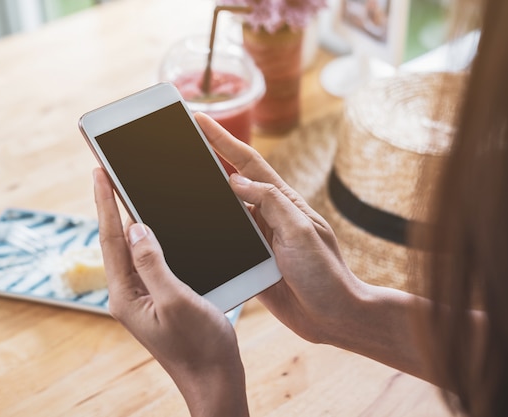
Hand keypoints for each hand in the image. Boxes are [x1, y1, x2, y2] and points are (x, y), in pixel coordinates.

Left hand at [93, 168, 248, 416]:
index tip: (99, 172)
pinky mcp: (160, 299)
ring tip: (130, 191)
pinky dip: (155, 240)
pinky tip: (161, 226)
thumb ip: (153, 262)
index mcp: (126, 296)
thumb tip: (135, 227)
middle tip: (110, 173)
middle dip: (114, 206)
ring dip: (134, 221)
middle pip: (117, 242)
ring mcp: (144, 298)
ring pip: (135, 251)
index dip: (105, 203)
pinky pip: (152, 262)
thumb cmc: (200, 346)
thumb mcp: (176, 299)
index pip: (111, 239)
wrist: (216, 379)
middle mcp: (129, 295)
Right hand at [196, 113, 368, 347]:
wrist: (334, 317)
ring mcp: (257, 239)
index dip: (223, 140)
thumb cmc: (326, 274)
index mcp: (282, 202)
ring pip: (223, 212)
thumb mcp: (302, 232)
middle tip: (178, 143)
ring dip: (201, 197)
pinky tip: (187, 230)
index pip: (247, 163)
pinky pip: (223, 242)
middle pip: (230, 182)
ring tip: (173, 182)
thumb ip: (271, 204)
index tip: (199, 119)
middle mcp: (267, 216)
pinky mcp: (250, 262)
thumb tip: (236, 182)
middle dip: (206, 161)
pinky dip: (206, 233)